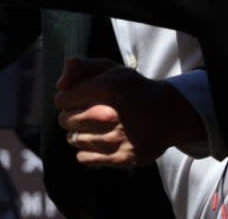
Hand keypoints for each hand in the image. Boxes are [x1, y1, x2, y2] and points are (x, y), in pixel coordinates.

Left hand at [53, 57, 203, 167]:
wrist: (167, 114)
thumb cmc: (130, 88)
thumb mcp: (108, 69)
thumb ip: (80, 68)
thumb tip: (60, 86)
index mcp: (106, 88)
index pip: (61, 100)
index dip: (65, 99)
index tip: (75, 99)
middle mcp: (112, 114)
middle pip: (65, 120)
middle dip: (69, 116)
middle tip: (84, 113)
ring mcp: (118, 138)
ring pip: (73, 139)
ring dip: (78, 133)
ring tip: (92, 127)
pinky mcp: (124, 158)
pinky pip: (85, 158)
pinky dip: (86, 151)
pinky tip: (97, 141)